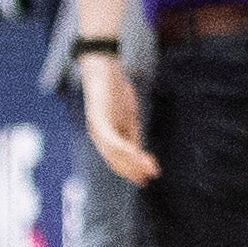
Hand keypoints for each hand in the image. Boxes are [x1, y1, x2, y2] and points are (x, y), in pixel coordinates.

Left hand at [79, 54, 152, 186]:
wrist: (103, 68)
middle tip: (148, 179)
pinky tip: (138, 154)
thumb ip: (130, 132)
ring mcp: (98, 128)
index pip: (118, 158)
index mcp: (106, 135)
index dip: (131, 170)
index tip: (147, 178)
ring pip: (114, 153)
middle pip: (114, 160)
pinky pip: (112, 139)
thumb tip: (138, 151)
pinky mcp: (98, 119)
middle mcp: (99, 135)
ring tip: (150, 169)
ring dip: (133, 163)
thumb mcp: (127, 115)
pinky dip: (125, 149)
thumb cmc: (114, 90)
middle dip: (132, 171)